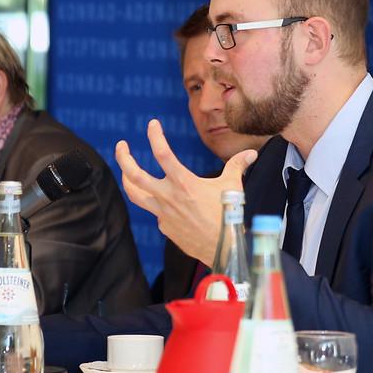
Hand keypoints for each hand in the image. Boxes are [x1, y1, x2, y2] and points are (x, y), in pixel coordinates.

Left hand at [115, 119, 257, 263]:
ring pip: (135, 195)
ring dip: (127, 180)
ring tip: (125, 171)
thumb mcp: (232, 186)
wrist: (223, 248)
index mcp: (184, 183)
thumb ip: (237, 166)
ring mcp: (163, 213)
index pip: (163, 154)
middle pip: (135, 176)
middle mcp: (168, 197)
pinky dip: (158, 204)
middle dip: (123, 158)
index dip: (155, 136)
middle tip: (121, 146)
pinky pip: (156, 212)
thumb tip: (251, 154)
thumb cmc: (228, 215)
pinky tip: (167, 202)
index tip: (152, 125)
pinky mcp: (164, 227)